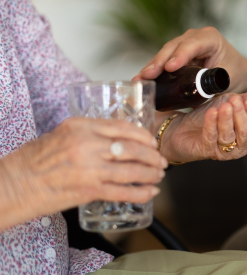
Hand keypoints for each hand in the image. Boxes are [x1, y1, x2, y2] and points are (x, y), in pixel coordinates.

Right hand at [0, 117, 166, 231]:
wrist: (14, 184)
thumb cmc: (33, 160)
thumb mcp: (62, 133)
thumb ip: (89, 132)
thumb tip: (115, 137)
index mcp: (81, 126)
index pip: (123, 127)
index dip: (143, 135)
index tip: (151, 141)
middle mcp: (88, 144)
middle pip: (132, 148)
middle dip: (152, 155)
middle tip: (160, 160)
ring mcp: (90, 168)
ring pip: (132, 170)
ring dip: (150, 174)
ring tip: (158, 175)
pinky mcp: (89, 190)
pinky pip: (123, 191)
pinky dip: (141, 192)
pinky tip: (150, 192)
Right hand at [133, 27, 246, 92]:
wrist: (237, 71)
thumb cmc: (235, 74)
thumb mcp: (227, 80)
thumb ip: (212, 86)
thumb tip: (194, 99)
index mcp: (211, 39)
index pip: (194, 45)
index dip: (181, 55)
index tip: (170, 67)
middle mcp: (195, 37)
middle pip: (174, 47)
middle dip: (159, 62)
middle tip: (146, 76)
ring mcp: (184, 43)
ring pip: (165, 53)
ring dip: (152, 66)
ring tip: (139, 80)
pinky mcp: (177, 52)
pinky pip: (164, 59)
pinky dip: (154, 70)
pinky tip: (142, 79)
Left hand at [158, 91, 246, 162]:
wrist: (182, 125)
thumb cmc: (209, 115)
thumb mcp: (230, 103)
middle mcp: (239, 145)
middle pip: (246, 132)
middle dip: (240, 115)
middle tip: (234, 101)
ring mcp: (223, 151)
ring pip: (229, 136)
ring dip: (226, 120)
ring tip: (223, 106)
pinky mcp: (206, 151)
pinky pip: (211, 138)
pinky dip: (211, 124)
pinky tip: (211, 113)